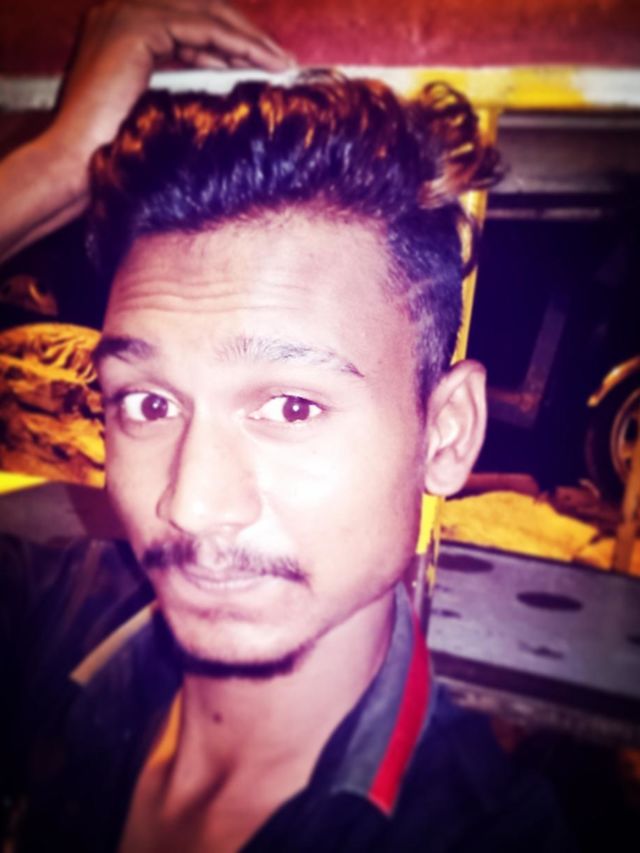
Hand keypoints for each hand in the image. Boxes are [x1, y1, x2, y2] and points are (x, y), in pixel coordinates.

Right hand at [0, 0, 292, 262]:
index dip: (229, 40)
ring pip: (207, 15)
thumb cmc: (111, 146)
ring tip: (282, 64)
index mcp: (122, 26)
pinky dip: (238, 45)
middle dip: (245, 35)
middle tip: (283, 60)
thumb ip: (178, 78)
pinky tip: (263, 64)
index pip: (189, 21)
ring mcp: (126, 12)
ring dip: (249, 39)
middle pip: (202, 10)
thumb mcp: (151, 101)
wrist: (77, 159)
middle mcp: (120, 9)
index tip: (265, 62)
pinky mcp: (137, 27)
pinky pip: (203, 28)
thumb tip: (223, 78)